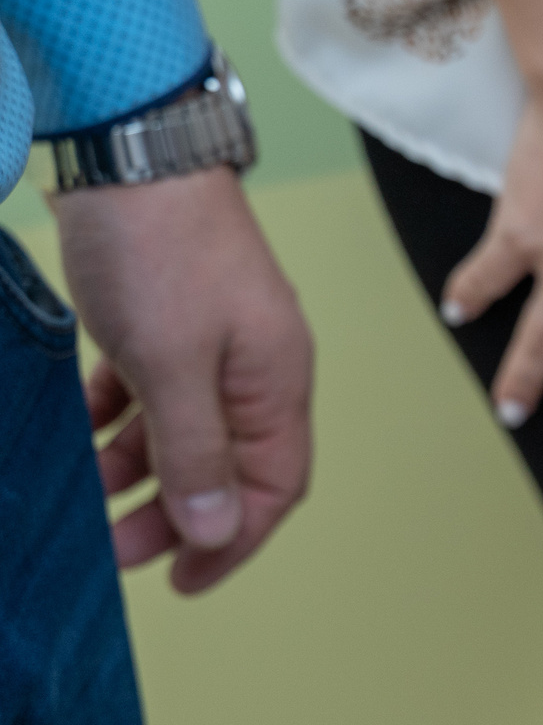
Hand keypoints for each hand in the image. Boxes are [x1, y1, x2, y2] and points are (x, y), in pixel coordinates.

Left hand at [54, 168, 314, 594]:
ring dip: (138, 469)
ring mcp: (214, 342)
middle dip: (173, 514)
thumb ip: (194, 452)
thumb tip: (214, 527)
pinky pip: (152, 391)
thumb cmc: (161, 247)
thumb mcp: (172, 366)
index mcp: (277, 384)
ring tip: (88, 491)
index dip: (229, 541)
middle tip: (115, 548)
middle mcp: (256, 369)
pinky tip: (83, 428)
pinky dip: (119, 418)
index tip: (178, 578)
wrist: (128, 145)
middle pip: (226, 467)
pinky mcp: (170, 318)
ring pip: (183, 432)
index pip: (271, 489)